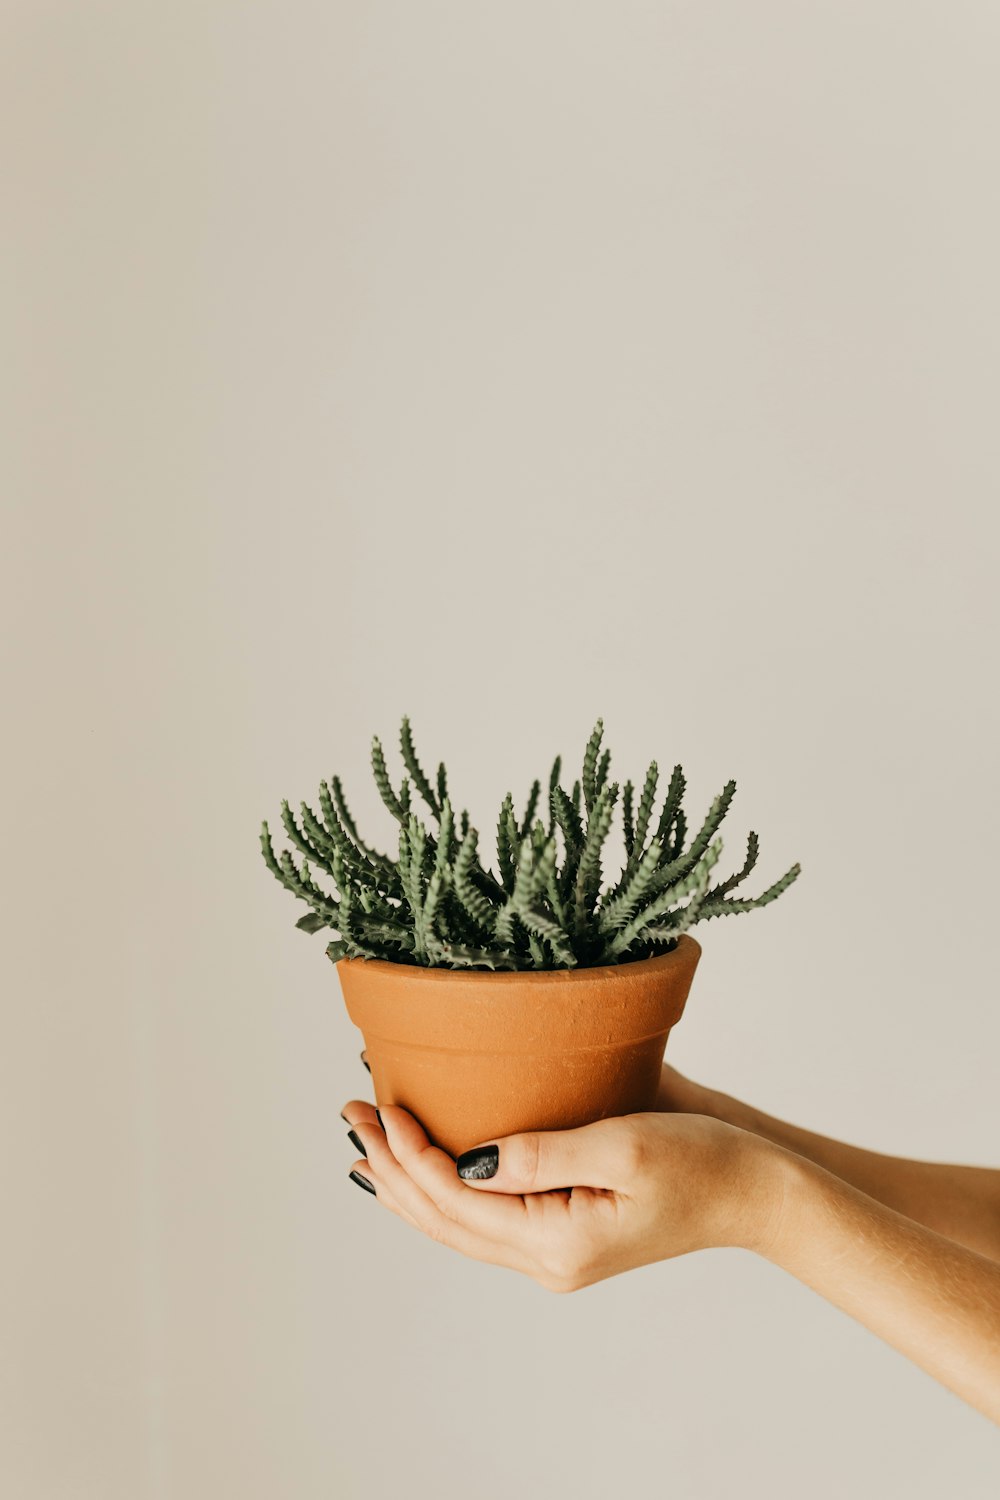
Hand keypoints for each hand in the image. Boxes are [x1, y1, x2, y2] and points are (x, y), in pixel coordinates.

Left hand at [340, 1097, 780, 1291]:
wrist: (755, 1191)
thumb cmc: (703, 1161)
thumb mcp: (626, 1146)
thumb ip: (542, 1153)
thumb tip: (465, 1159)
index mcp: (557, 1241)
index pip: (454, 1199)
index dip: (409, 1153)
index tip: (380, 1105)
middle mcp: (546, 1258)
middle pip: (442, 1219)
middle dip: (391, 1168)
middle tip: (351, 1114)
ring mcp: (553, 1252)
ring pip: (455, 1225)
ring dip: (407, 1183)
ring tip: (366, 1144)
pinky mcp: (565, 1233)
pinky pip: (482, 1219)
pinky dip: (442, 1193)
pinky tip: (425, 1170)